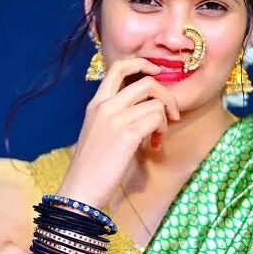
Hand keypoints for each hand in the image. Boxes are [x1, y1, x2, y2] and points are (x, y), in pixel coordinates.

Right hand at [57, 58, 179, 208]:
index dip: (143, 64)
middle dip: (166, 95)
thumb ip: (115, 116)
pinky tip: (154, 144)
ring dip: (165, 119)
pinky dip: (162, 130)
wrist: (80, 189)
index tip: (157, 74)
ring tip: (157, 136)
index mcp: (95, 103)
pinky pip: (156, 118)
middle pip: (146, 81)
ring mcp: (115, 118)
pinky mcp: (126, 134)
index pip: (119, 67)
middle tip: (172, 114)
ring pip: (155, 101)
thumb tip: (144, 110)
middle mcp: (105, 106)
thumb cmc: (92, 167)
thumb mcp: (98, 133)